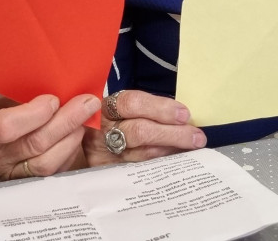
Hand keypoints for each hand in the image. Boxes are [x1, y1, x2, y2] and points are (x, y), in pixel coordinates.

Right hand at [0, 93, 101, 181]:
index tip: (53, 98)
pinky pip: (52, 173)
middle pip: (35, 145)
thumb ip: (20, 100)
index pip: (7, 127)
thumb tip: (59, 87)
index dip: (35, 113)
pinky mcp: (22, 186)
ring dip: (71, 138)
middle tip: (88, 103)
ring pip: (46, 164)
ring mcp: (8, 176)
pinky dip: (68, 153)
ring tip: (85, 119)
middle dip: (67, 122)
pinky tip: (75, 136)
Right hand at [84, 90, 206, 165]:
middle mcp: (102, 131)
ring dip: (171, 151)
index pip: (131, 103)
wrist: (81, 146)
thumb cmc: (114, 123)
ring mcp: (103, 156)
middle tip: (196, 136)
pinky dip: (161, 167)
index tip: (184, 114)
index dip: (160, 107)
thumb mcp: (122, 110)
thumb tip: (184, 116)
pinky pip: (139, 172)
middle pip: (139, 131)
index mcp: (107, 107)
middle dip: (172, 133)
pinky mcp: (107, 175)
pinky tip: (176, 163)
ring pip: (141, 155)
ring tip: (192, 149)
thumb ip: (146, 109)